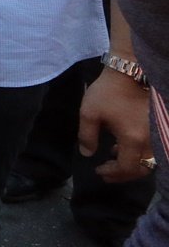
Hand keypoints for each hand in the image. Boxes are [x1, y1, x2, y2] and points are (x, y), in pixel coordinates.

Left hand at [78, 67, 154, 182]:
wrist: (131, 72)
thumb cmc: (109, 92)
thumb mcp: (89, 113)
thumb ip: (87, 136)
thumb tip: (87, 153)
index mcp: (133, 139)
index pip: (127, 167)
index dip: (113, 173)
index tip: (98, 170)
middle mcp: (150, 140)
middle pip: (142, 168)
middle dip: (123, 174)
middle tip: (106, 173)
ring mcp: (157, 134)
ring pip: (149, 160)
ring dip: (132, 164)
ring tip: (113, 160)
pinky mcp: (159, 127)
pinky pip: (153, 149)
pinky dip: (139, 154)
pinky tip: (122, 147)